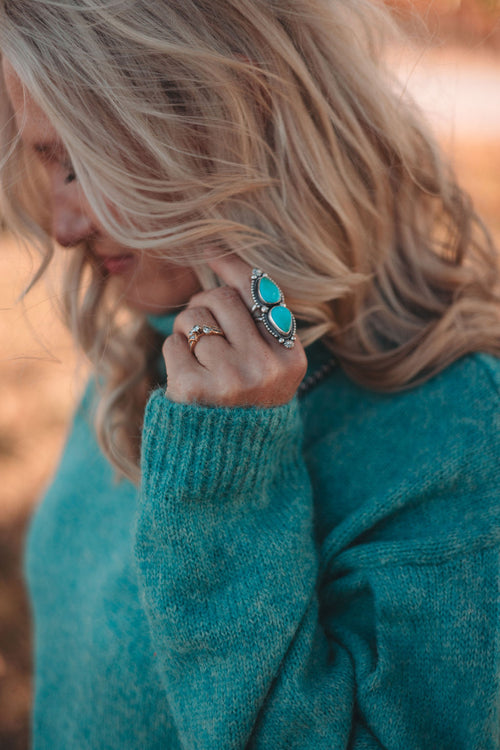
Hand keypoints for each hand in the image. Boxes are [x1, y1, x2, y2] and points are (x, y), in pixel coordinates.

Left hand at [163, 255, 306, 406]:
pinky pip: (173, 343)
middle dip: (204, 304)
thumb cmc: (245, 404)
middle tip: (202, 325)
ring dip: (186, 328)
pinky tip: (185, 374)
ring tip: (196, 354)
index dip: (232, 266)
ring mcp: (230, 380)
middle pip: (221, 299)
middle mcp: (265, 368)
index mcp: (289, 358)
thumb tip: (223, 262)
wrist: (225, 463)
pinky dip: (174, 351)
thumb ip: (260, 326)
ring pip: (194, 318)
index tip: (211, 250)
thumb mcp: (270, 370)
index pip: (261, 294)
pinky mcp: (195, 391)